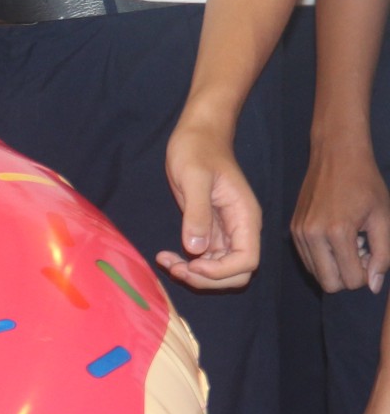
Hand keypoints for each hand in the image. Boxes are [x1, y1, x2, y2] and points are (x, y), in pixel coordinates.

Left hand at [159, 117, 261, 290]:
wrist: (196, 135)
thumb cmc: (197, 150)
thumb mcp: (194, 178)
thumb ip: (197, 213)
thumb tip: (196, 249)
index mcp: (244, 217)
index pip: (247, 260)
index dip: (221, 272)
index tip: (192, 264)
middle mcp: (239, 229)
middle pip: (236, 272)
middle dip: (207, 278)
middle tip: (176, 268)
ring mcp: (224, 231)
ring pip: (218, 269)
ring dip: (194, 274)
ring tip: (166, 262)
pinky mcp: (208, 229)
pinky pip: (204, 258)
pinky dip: (187, 262)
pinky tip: (166, 256)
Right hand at [293, 130, 389, 293]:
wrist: (336, 156)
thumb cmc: (366, 185)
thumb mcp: (384, 218)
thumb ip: (383, 255)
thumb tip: (372, 285)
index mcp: (337, 232)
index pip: (352, 280)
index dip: (367, 274)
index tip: (372, 253)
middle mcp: (312, 236)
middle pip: (329, 284)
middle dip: (349, 276)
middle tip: (360, 253)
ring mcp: (298, 233)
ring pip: (316, 274)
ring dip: (335, 267)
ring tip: (348, 244)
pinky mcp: (292, 230)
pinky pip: (307, 260)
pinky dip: (324, 258)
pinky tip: (335, 239)